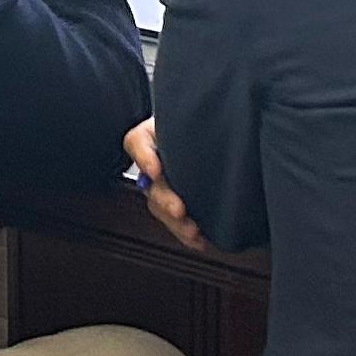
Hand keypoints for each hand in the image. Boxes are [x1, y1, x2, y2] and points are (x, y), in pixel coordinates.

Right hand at [126, 119, 206, 251]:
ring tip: (193, 231)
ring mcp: (167, 187)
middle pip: (151, 185)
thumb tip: (180, 145)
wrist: (218, 134)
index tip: (155, 170)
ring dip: (176, 223)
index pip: (137, 142)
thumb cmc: (200, 123)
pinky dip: (189, 234)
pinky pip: (179, 223)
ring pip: (162, 208)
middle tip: (179, 209)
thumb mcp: (187, 116)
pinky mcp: (184, 206)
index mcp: (152, 137)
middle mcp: (155, 165)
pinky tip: (201, 239)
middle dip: (165, 200)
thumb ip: (185, 121)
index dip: (144, 157)